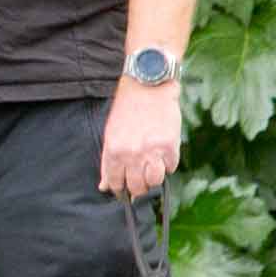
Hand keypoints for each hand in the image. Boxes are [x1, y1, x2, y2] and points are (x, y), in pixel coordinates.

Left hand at [101, 76, 183, 202]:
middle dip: (138, 187)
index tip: (125, 189)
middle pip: (137, 186)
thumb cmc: (127, 110)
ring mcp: (153, 151)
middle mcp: (132, 155)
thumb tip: (104, 186)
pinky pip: (171, 167)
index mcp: (114, 152)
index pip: (116, 183)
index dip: (120, 189)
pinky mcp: (171, 146)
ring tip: (152, 170)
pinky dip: (168, 164)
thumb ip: (107, 162)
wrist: (148, 87)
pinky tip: (164, 155)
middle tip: (140, 181)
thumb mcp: (111, 135)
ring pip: (155, 181)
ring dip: (154, 179)